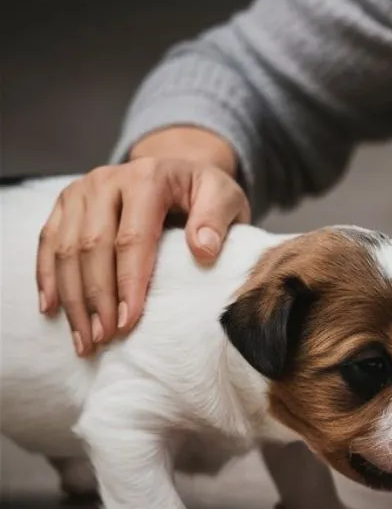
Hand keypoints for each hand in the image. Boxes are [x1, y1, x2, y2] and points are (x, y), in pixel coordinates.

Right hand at [37, 140, 248, 356]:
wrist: (179, 170)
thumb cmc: (205, 192)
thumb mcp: (225, 197)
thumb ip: (217, 219)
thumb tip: (203, 250)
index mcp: (146, 179)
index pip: (131, 238)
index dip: (128, 283)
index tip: (129, 323)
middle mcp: (106, 180)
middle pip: (91, 246)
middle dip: (96, 298)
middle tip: (103, 338)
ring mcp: (80, 191)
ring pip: (65, 249)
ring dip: (72, 297)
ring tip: (84, 338)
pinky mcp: (65, 203)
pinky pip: (47, 242)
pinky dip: (48, 278)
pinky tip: (51, 309)